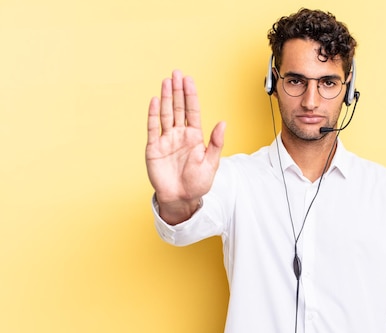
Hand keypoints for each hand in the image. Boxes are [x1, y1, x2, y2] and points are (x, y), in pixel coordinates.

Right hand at [146, 70, 225, 223]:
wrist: (181, 198)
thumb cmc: (198, 183)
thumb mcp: (211, 163)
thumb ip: (216, 143)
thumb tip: (223, 123)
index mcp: (194, 136)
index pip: (192, 110)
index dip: (190, 95)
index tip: (189, 79)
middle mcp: (180, 134)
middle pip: (178, 108)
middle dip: (178, 90)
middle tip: (176, 73)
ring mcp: (166, 140)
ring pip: (166, 114)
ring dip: (166, 98)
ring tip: (166, 81)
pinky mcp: (154, 148)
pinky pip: (153, 128)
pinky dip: (153, 114)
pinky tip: (155, 101)